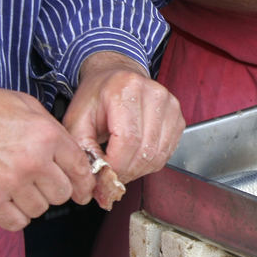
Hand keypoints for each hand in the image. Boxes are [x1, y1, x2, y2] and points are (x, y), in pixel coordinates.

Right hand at [0, 77, 94, 231]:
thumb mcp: (26, 105)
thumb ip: (53, 131)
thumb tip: (71, 154)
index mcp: (46, 136)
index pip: (80, 169)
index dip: (84, 182)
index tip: (83, 190)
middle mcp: (32, 161)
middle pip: (63, 193)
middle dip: (56, 189)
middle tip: (42, 181)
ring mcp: (10, 183)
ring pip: (41, 209)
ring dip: (33, 201)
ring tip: (18, 185)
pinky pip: (17, 222)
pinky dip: (15, 215)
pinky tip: (8, 200)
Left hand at [62, 51, 184, 184]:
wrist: (116, 76)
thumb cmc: (97, 96)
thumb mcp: (77, 119)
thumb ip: (83, 149)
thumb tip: (97, 179)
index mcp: (126, 89)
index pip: (128, 140)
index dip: (116, 166)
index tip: (103, 177)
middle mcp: (153, 94)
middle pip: (145, 150)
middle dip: (126, 172)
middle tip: (111, 177)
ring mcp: (170, 105)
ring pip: (158, 155)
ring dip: (138, 170)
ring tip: (121, 167)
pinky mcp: (178, 117)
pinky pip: (167, 153)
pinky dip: (150, 163)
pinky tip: (135, 157)